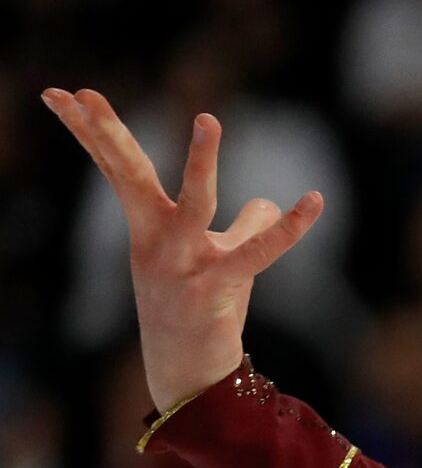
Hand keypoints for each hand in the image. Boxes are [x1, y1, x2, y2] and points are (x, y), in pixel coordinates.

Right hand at [38, 86, 324, 414]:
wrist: (192, 376)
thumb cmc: (201, 314)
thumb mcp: (222, 262)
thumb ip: (243, 228)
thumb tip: (264, 202)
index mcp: (147, 227)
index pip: (114, 168)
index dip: (90, 131)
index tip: (61, 92)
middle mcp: (156, 241)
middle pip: (129, 176)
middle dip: (107, 133)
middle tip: (83, 91)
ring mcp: (183, 265)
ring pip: (193, 203)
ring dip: (201, 162)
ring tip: (207, 119)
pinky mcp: (216, 289)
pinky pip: (258, 253)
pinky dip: (290, 229)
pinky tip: (314, 201)